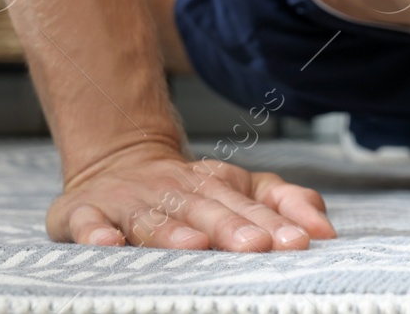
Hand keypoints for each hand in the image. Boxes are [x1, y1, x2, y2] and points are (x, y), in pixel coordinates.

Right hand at [47, 145, 336, 250]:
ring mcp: (129, 203)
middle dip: (233, 229)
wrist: (117, 162)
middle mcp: (175, 192)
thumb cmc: (189, 189)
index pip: (248, 205)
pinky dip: (96, 234)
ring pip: (153, 220)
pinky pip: (88, 225)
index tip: (298, 242)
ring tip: (195, 245)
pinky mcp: (86, 213)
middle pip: (207, 211)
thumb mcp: (240, 187)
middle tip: (258, 246)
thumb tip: (323, 227)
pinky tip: (107, 245)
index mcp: (216, 185)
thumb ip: (283, 201)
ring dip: (173, 234)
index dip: (273, 223)